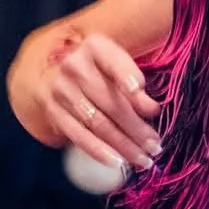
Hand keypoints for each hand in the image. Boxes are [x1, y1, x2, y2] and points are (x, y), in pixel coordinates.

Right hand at [8, 27, 162, 172]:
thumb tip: (151, 110)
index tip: (151, 106)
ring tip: (143, 159)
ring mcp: (60, 89)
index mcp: (95, 46)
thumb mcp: (118, 64)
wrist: (57, 70)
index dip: (131, 81)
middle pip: (110, 102)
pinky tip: (117, 162)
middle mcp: (74, 65)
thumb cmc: (99, 68)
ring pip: (97, 123)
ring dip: (123, 145)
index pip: (116, 64)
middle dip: (136, 128)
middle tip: (156, 146)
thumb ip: (135, 81)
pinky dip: (99, 151)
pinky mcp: (52, 110)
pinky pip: (78, 135)